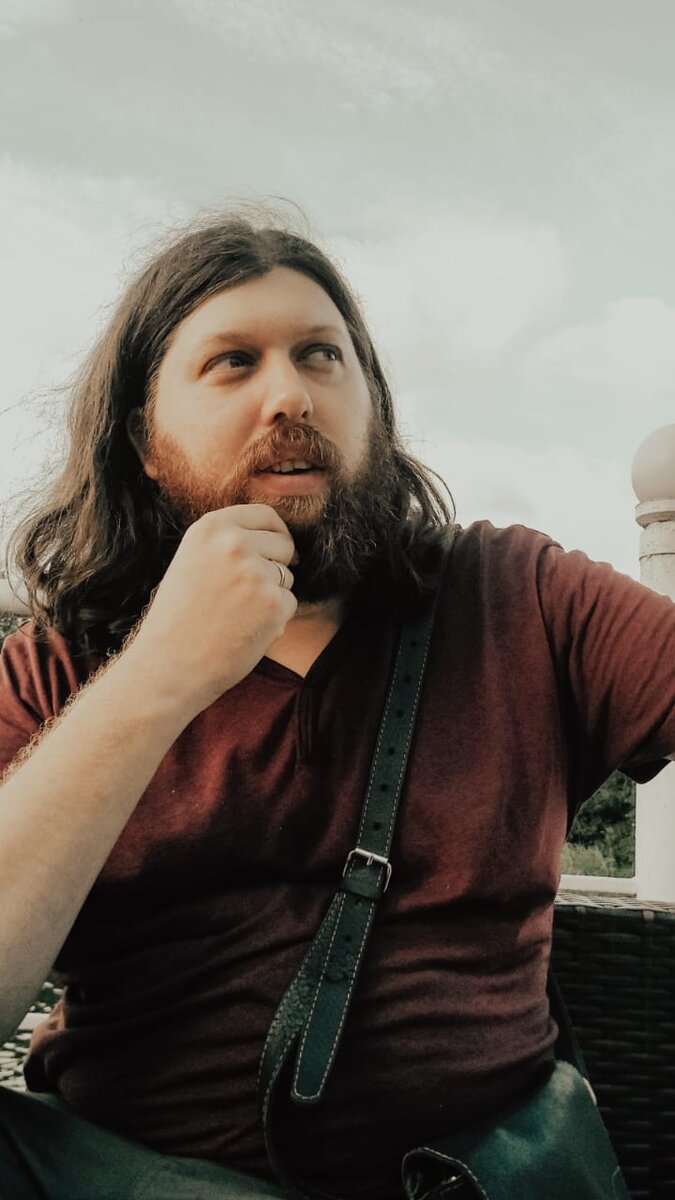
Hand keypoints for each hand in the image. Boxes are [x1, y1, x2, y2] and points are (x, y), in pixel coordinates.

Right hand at [127, 505, 296, 713]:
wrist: (168, 666)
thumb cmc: (179, 619)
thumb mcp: (193, 561)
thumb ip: (227, 543)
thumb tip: (279, 536)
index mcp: (210, 528)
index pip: (265, 514)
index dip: (275, 534)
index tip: (275, 549)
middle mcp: (234, 543)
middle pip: (284, 544)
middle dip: (276, 566)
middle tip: (244, 595)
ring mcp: (256, 572)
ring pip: (287, 577)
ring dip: (271, 596)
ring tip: (234, 616)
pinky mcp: (273, 603)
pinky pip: (289, 604)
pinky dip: (274, 620)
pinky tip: (244, 631)